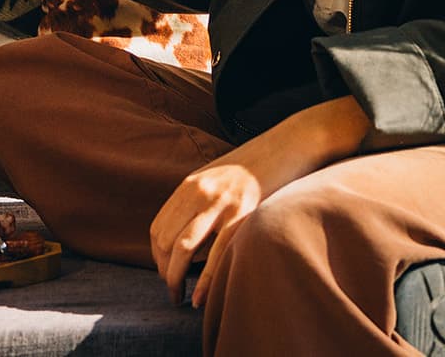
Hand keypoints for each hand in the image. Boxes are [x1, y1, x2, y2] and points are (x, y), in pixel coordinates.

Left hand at [149, 96, 376, 304]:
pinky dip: (204, 282)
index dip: (157, 256)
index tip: (165, 271)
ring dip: (175, 279)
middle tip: (172, 290)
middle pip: (165, 240)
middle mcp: (200, 192)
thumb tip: (186, 239)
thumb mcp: (218, 179)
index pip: (158, 228)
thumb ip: (200, 202)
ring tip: (179, 298)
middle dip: (164, 271)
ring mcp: (222, 202)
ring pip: (183, 248)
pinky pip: (217, 254)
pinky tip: (199, 298)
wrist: (288, 145)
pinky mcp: (245, 213)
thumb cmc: (256, 168)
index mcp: (191, 185)